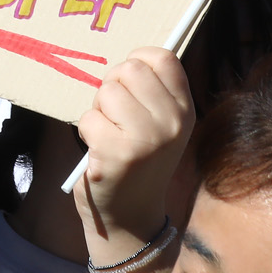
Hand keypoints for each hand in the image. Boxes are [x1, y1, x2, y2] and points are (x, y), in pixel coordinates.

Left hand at [74, 45, 194, 253]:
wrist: (129, 217)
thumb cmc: (137, 161)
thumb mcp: (160, 126)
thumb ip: (152, 92)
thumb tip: (132, 56)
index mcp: (185, 110)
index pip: (163, 57)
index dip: (138, 62)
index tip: (130, 84)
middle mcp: (172, 122)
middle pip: (128, 69)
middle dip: (113, 87)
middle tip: (116, 117)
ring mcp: (147, 138)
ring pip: (106, 91)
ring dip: (98, 112)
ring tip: (109, 136)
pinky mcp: (117, 153)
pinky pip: (88, 119)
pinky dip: (86, 133)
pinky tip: (100, 153)